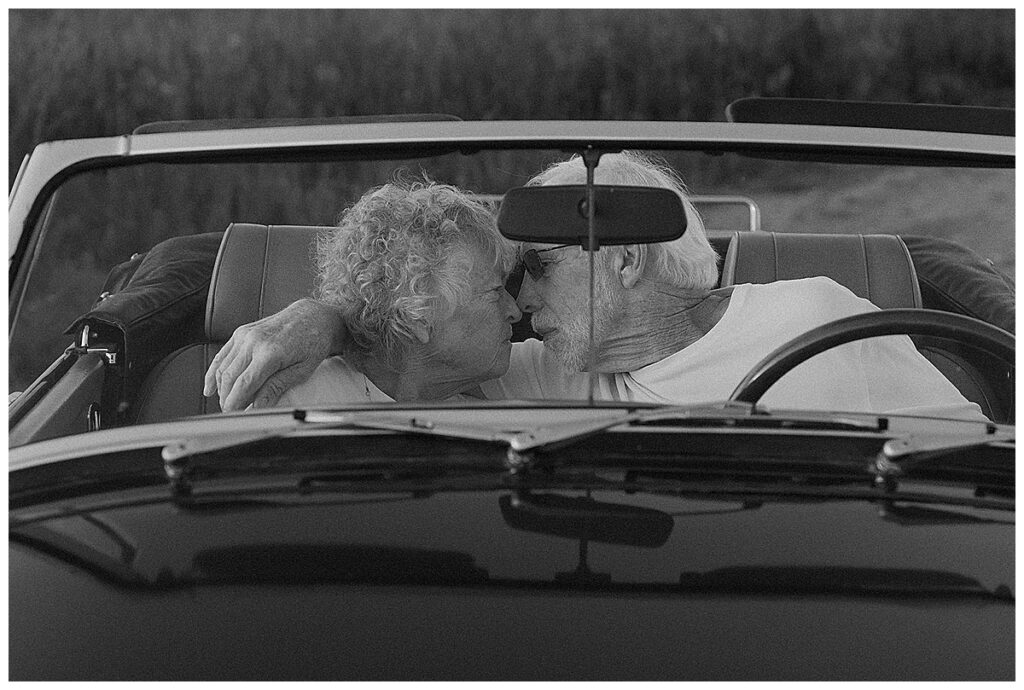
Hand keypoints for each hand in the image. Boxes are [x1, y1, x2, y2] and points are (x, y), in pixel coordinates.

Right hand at [204, 299, 346, 409]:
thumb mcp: (302, 370)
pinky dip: (214, 372)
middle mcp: (253, 341)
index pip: (244, 384)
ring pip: (222, 367)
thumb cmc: (313, 342)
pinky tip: (210, 387)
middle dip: (227, 399)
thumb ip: (277, 387)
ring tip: (227, 403)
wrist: (313, 317)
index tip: (234, 416)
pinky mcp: (241, 332)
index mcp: (270, 352)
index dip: (235, 403)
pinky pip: (222, 355)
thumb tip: (258, 406)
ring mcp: (245, 335)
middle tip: (232, 413)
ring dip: (221, 388)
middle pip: (229, 377)